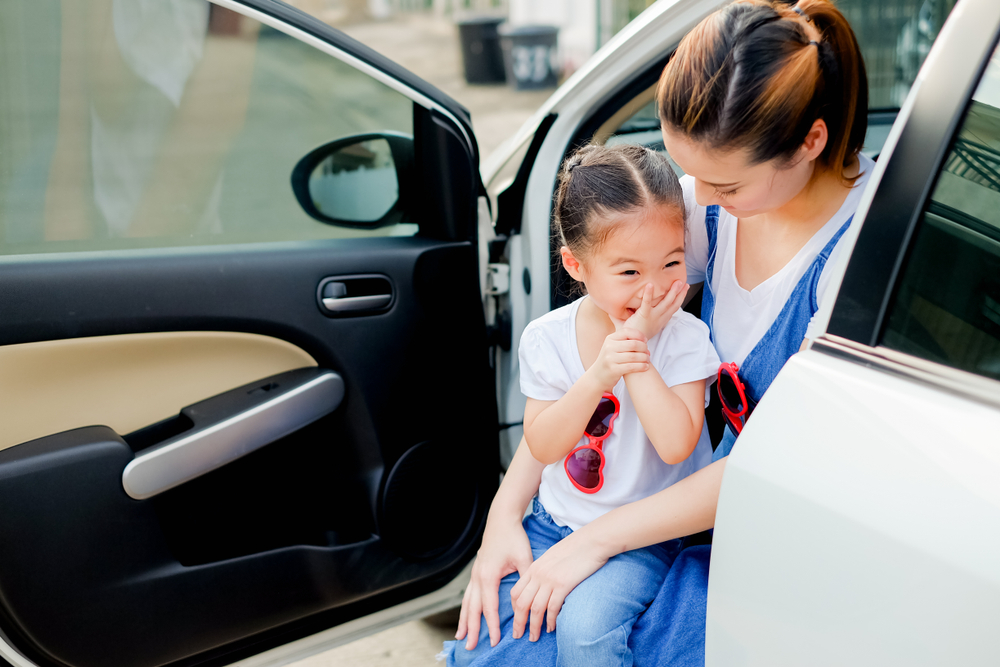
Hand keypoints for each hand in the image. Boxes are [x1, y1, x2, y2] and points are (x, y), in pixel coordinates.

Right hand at [455, 513, 533, 649]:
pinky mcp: (476, 571)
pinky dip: (466, 608)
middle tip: (470, 647)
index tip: (496, 641)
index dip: (492, 626)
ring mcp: (475, 574)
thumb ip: (525, 579)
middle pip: (473, 609)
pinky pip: (468, 594)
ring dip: (464, 620)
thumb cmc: (513, 537)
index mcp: (488, 576)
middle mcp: (478, 577)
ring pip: (467, 602)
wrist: (501, 519)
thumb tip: (530, 598)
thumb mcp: (524, 558)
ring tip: (460, 636)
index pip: (489, 608)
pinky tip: (466, 615)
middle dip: (472, 629)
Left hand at [509, 531, 609, 641]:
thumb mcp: (552, 557)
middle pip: (521, 603)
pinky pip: (552, 608)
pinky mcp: (563, 585)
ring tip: (534, 637)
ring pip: (535, 609)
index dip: (514, 609)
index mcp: (534, 567)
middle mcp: (538, 574)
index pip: (516, 592)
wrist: (592, 541)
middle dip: (519, 622)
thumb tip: (542, 586)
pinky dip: (550, 621)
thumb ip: (544, 571)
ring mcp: (550, 580)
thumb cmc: (575, 549)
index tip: (518, 619)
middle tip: (518, 635)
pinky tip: (551, 628)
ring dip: (533, 626)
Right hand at [586, 329, 649, 390]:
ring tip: (648, 360)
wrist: (597, 376)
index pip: (627, 331)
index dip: (639, 335)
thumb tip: (643, 338)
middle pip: (633, 344)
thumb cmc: (610, 360)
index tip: (645, 341)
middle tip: (648, 352)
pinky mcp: (613, 370)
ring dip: (644, 358)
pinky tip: (646, 367)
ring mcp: (610, 359)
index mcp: (610, 339)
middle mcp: (609, 347)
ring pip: (634, 356)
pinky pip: (632, 366)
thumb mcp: (613, 347)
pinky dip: (641, 366)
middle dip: (644, 348)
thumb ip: (624, 341)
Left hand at [612, 281, 688, 340]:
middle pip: (673, 304)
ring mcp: (653, 317)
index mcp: (659, 320)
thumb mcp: (628, 325)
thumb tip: (611, 309)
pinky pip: (646, 303)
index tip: (684, 289)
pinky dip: (648, 294)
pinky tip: (649, 284)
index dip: (680, 299)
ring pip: (666, 302)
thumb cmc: (630, 335)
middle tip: (685, 283)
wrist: (630, 346)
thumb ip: (621, 317)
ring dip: (672, 291)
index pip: (672, 308)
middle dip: (680, 293)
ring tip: (676, 282)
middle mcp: (659, 318)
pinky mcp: (644, 315)